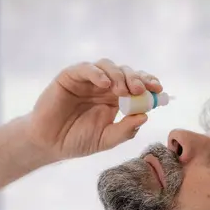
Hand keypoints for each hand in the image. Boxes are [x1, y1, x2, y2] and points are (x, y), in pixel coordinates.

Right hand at [27, 59, 162, 159]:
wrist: (49, 144)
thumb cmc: (77, 141)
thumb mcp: (106, 140)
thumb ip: (125, 130)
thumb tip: (145, 117)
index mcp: (115, 99)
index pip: (136, 85)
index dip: (149, 84)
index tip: (159, 91)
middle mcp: (103, 86)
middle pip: (125, 72)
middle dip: (137, 79)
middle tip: (143, 90)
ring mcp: (87, 80)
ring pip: (108, 66)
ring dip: (119, 75)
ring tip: (123, 91)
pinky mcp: (70, 76)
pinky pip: (86, 68)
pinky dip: (97, 73)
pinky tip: (105, 84)